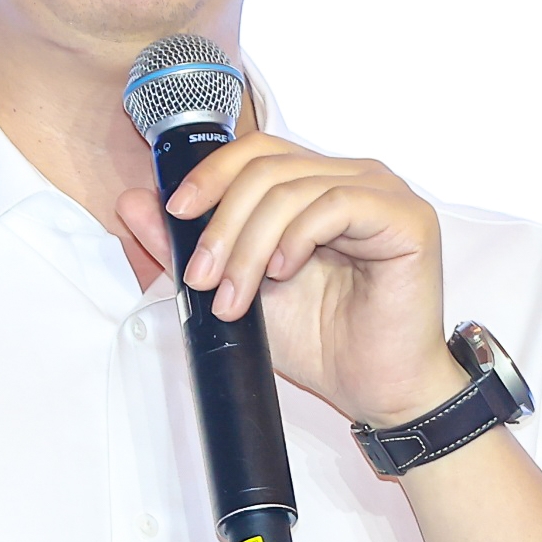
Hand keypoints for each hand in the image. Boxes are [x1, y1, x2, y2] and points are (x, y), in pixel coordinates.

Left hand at [117, 130, 460, 426]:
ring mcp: (384, 193)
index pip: (258, 151)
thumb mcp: (239, 287)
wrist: (374, 389)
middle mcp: (353, 178)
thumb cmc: (321, 340)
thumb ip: (190, 245)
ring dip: (250, 244)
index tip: (176, 212)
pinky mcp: (407, 218)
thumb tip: (133, 202)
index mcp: (318, 184)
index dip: (212, 173)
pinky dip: (297, 237)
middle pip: (268, 167)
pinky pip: (336, 204)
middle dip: (223, 224)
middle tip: (204, 278)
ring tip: (239, 295)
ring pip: (293, 188)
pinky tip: (285, 271)